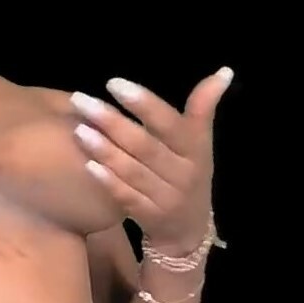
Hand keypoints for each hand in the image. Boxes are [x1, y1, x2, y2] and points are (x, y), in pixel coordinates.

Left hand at [70, 66, 232, 248]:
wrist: (190, 231)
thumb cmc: (188, 174)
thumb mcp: (200, 143)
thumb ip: (202, 108)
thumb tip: (224, 71)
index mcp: (196, 149)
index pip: (170, 123)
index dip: (144, 104)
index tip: (113, 83)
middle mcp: (184, 174)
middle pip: (145, 145)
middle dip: (112, 121)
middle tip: (80, 100)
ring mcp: (166, 198)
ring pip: (133, 171)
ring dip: (104, 149)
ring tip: (78, 128)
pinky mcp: (150, 218)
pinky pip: (127, 197)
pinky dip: (108, 181)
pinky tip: (87, 165)